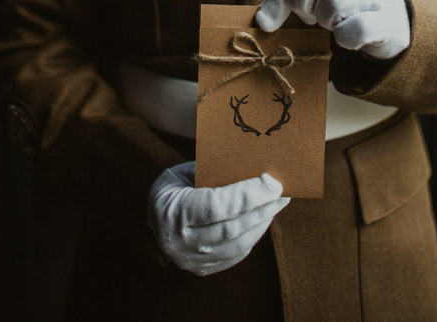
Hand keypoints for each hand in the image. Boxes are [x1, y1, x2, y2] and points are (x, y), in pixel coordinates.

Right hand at [147, 161, 288, 275]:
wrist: (153, 223)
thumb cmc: (172, 189)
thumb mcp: (181, 175)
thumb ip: (210, 174)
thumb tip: (251, 168)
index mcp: (171, 214)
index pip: (216, 206)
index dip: (247, 195)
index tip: (272, 182)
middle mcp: (180, 242)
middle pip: (232, 226)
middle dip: (262, 207)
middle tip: (282, 190)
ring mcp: (192, 260)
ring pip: (238, 243)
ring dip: (263, 222)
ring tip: (279, 202)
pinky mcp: (204, 269)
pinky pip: (237, 253)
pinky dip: (254, 234)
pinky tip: (265, 218)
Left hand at [255, 0, 409, 59]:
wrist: (398, 21)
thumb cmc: (348, 2)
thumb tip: (263, 22)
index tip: (266, 23)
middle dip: (303, 4)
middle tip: (310, 18)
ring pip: (334, 1)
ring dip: (326, 21)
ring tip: (334, 23)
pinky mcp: (391, 19)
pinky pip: (355, 28)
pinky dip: (344, 38)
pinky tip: (348, 37)